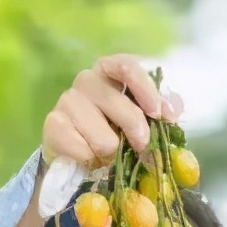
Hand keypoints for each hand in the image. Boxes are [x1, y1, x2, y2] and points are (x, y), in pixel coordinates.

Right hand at [42, 54, 181, 166]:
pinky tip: (88, 157)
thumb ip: (160, 110)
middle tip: (142, 148)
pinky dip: (91, 160)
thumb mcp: (143, 118)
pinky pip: (82, 149)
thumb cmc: (114, 131)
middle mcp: (86, 80)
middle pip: (116, 103)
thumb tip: (174, 109)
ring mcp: (66, 100)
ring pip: (102, 136)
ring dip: (111, 152)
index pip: (126, 66)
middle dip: (135, 131)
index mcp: (110, 70)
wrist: (77, 157)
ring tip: (108, 153)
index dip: (146, 89)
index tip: (160, 115)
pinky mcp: (53, 124)